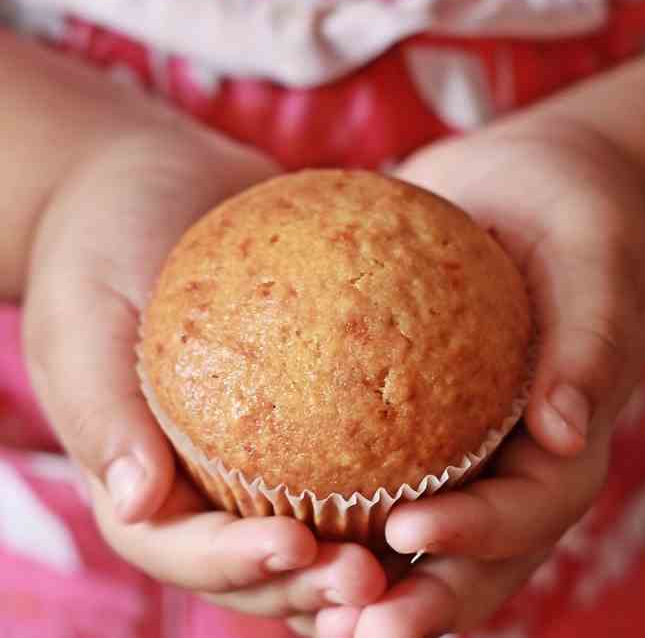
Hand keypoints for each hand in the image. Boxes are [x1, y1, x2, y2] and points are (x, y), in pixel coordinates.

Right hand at [22, 125, 385, 617]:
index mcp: (141, 468)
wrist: (156, 179)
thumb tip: (139, 504)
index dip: (234, 565)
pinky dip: (389, 461)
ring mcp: (257, 435)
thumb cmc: (103, 238)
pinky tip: (446, 456)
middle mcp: (203, 468)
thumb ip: (102, 409)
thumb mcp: (82, 313)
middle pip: (255, 557)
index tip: (296, 549)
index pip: (178, 545)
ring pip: (312, 516)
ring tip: (419, 544)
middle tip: (374, 579)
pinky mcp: (305, 391)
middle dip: (309, 581)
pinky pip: (349, 435)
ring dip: (361, 547)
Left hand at [316, 116, 644, 636]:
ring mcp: (452, 442)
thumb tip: (566, 432)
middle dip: (414, 604)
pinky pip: (362, 464)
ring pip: (408, 531)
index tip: (406, 532)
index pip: (528, 511)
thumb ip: (589, 342)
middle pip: (468, 555)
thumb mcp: (596, 259)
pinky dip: (322, 499)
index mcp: (559, 439)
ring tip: (293, 599)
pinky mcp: (403, 412)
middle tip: (346, 627)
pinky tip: (259, 508)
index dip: (476, 536)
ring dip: (359, 578)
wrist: (522, 183)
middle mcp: (504, 456)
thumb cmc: (574, 215)